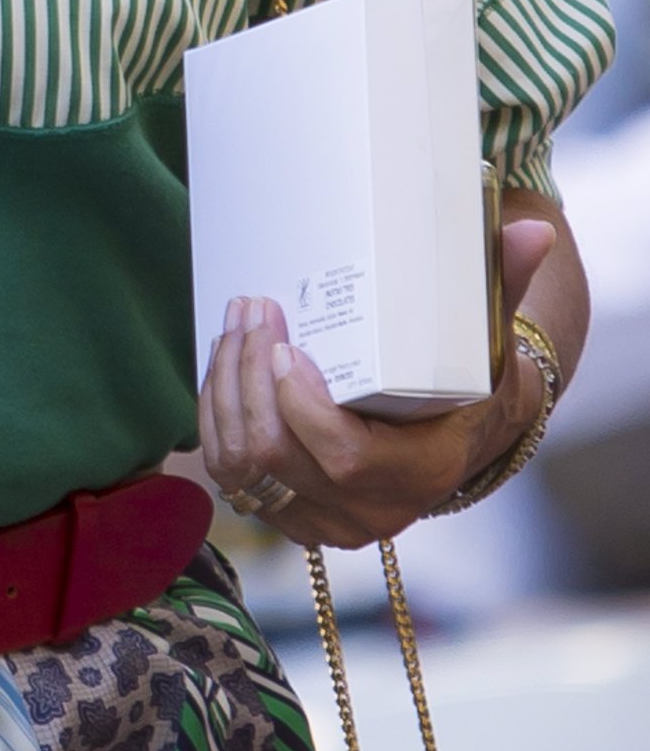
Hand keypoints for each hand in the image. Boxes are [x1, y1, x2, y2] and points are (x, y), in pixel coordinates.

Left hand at [198, 217, 556, 546]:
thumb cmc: (470, 377)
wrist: (455, 436)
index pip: (345, 458)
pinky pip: (230, 472)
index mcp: (422, 472)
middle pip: (279, 457)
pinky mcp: (287, 512)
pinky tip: (223, 363)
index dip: (302, 408)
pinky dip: (216, 415)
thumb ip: (503, 282)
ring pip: (243, 466)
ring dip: (225, 390)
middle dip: (250, 377)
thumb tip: (533, 231)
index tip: (283, 347)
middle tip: (253, 309)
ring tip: (235, 325)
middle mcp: (370, 512)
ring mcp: (321, 519)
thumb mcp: (489, 334)